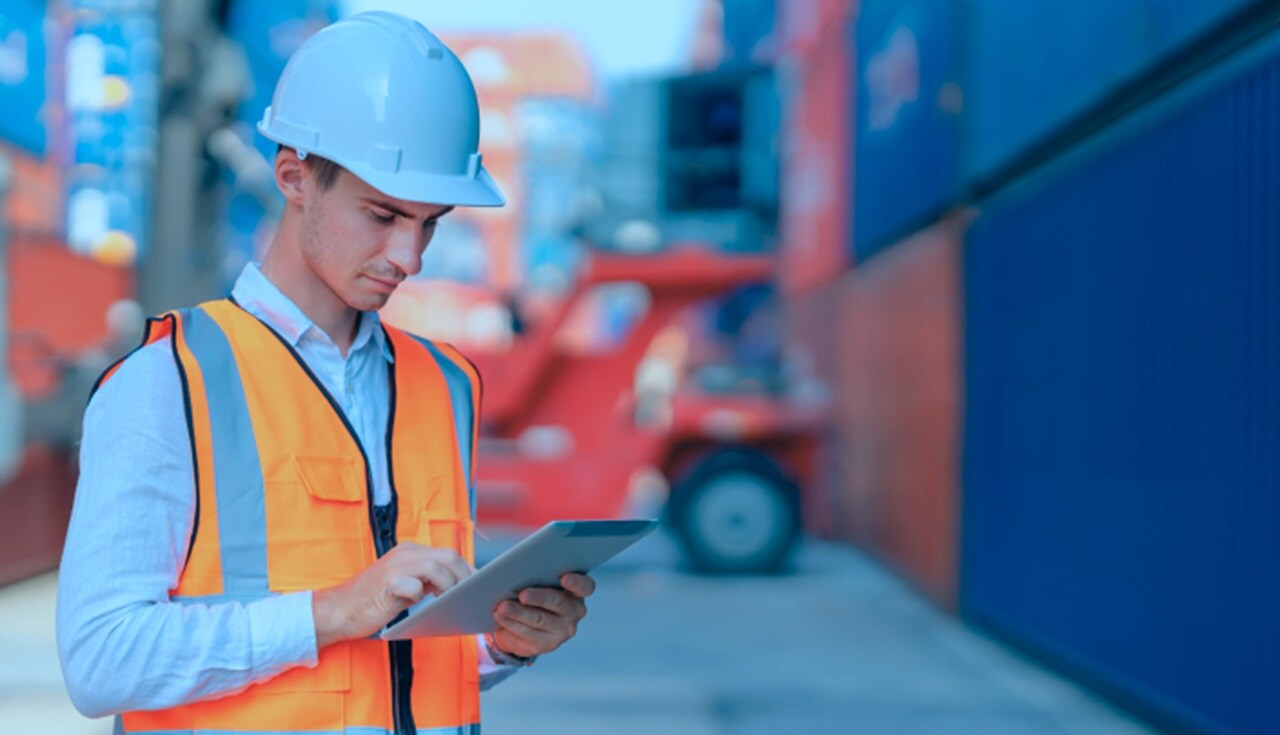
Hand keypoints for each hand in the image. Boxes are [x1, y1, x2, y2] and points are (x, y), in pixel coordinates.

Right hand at [312, 541, 472, 648]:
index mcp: (410, 552)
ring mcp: (394, 567)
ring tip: (452, 601)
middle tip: (471, 596)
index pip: (449, 554)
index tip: (479, 587)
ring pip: (435, 565)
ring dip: (449, 585)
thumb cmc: (372, 602)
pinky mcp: (385, 584)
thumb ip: (427, 582)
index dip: (467, 570)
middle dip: (465, 576)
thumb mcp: (405, 586)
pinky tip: (420, 605)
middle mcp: (404, 554)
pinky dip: (420, 594)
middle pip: (448, 555)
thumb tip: (459, 588)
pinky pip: (412, 585)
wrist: (337, 611)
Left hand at [490, 573, 595, 658]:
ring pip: (540, 619)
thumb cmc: (530, 592)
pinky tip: (499, 615)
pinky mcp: (547, 644)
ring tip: (502, 606)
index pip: (586, 586)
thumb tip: (515, 570)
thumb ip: (534, 575)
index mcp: (576, 591)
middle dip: (540, 597)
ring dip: (519, 612)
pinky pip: (528, 633)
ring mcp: (562, 630)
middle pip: (560, 603)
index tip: (564, 578)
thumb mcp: (535, 581)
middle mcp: (574, 611)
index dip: (577, 582)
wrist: (519, 624)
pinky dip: (511, 623)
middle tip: (523, 594)